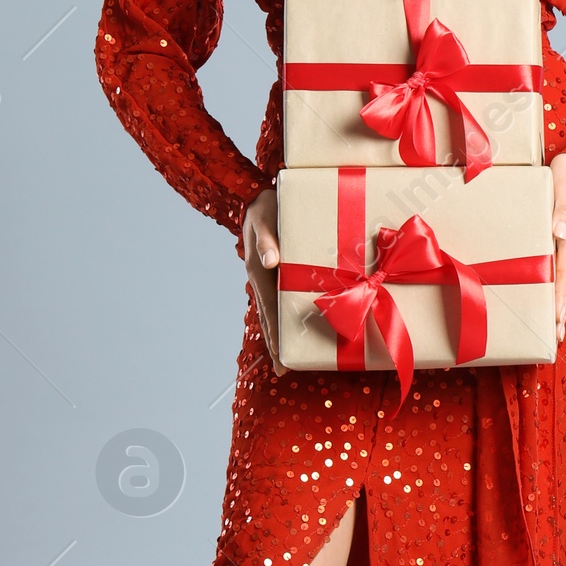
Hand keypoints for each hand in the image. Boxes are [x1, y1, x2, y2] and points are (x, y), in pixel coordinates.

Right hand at [241, 188, 282, 374]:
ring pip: (280, 311)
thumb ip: (267, 239)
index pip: (269, 312)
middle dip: (279, 344)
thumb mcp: (264, 218)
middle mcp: (266, 279)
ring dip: (287, 333)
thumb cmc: (265, 206)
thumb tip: (270, 262)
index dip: (275, 337)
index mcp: (260, 272)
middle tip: (286, 370)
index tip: (280, 359)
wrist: (262, 194)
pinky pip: (288, 296)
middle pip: (273, 319)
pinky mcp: (284, 270)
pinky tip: (305, 323)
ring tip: (295, 356)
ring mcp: (274, 277)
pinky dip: (294, 312)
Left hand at [549, 152, 565, 340]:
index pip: (565, 272)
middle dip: (560, 310)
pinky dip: (557, 288)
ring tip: (554, 328)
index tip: (553, 318)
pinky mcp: (564, 241)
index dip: (558, 296)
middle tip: (554, 335)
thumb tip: (559, 232)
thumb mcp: (565, 187)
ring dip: (560, 304)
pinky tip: (550, 298)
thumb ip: (563, 210)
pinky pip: (561, 269)